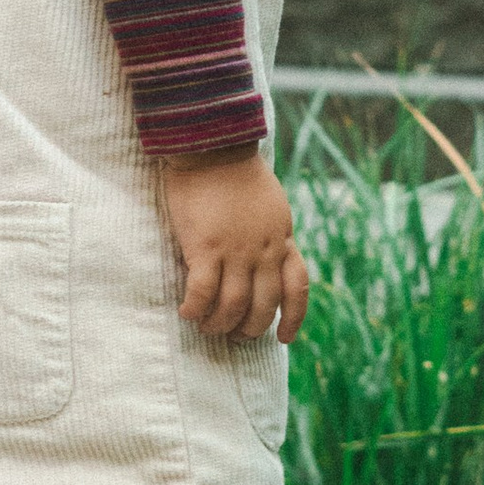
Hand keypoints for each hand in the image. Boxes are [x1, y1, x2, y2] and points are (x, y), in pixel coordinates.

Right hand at [161, 149, 310, 343]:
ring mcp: (235, 250)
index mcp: (282, 239)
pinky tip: (186, 312)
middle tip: (232, 334)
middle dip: (249, 329)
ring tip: (206, 325)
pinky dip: (195, 309)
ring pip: (233, 307)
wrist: (213, 146)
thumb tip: (268, 261)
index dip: (292, 318)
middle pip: (263, 306)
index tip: (283, 338)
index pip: (297, 287)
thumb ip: (273, 234)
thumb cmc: (238, 173)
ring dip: (219, 324)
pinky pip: (202, 292)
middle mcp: (263, 250)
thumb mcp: (272, 205)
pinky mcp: (205, 247)